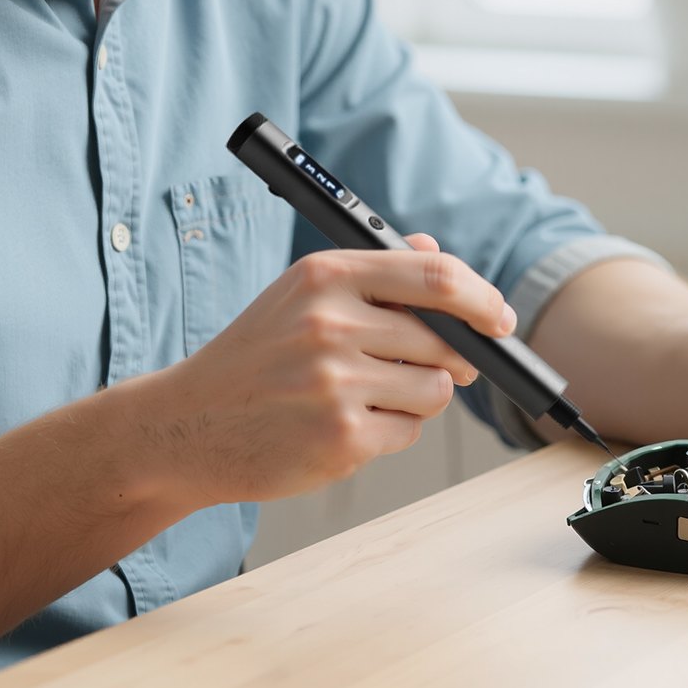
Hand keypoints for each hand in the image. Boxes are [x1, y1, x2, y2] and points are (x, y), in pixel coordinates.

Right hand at [156, 235, 514, 505]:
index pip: (433, 275)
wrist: (187, 424)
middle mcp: (331, 323)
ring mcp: (336, 384)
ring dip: (416, 398)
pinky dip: (389, 433)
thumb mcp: (301, 294)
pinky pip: (408, 433)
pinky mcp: (341, 439)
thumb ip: (374, 273)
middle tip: (419, 366)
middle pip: (445, 340)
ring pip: (434, 390)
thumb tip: (434, 248)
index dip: (481, 297)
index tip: (499, 317)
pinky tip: (342, 425)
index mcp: (325, 274)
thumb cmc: (253, 356)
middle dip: (448, 359)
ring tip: (363, 396)